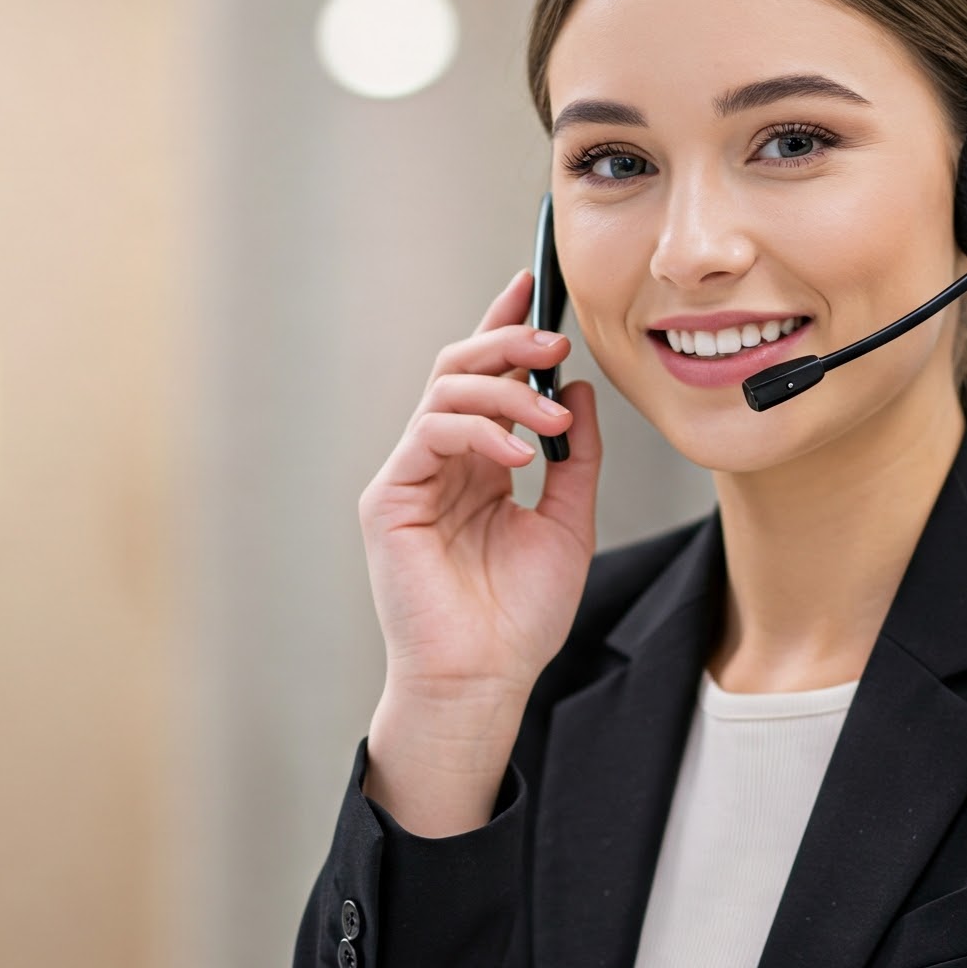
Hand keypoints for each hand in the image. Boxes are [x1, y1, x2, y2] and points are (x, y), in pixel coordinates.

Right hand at [360, 270, 601, 832]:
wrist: (484, 679)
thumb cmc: (519, 617)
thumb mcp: (570, 523)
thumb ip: (574, 458)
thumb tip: (577, 392)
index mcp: (478, 463)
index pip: (486, 377)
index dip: (505, 327)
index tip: (534, 288)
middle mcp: (440, 461)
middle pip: (460, 368)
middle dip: (506, 343)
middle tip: (553, 344)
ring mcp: (410, 476)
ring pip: (444, 390)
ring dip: (502, 387)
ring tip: (548, 413)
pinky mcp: (389, 497)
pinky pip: (429, 433)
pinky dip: (477, 429)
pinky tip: (517, 452)